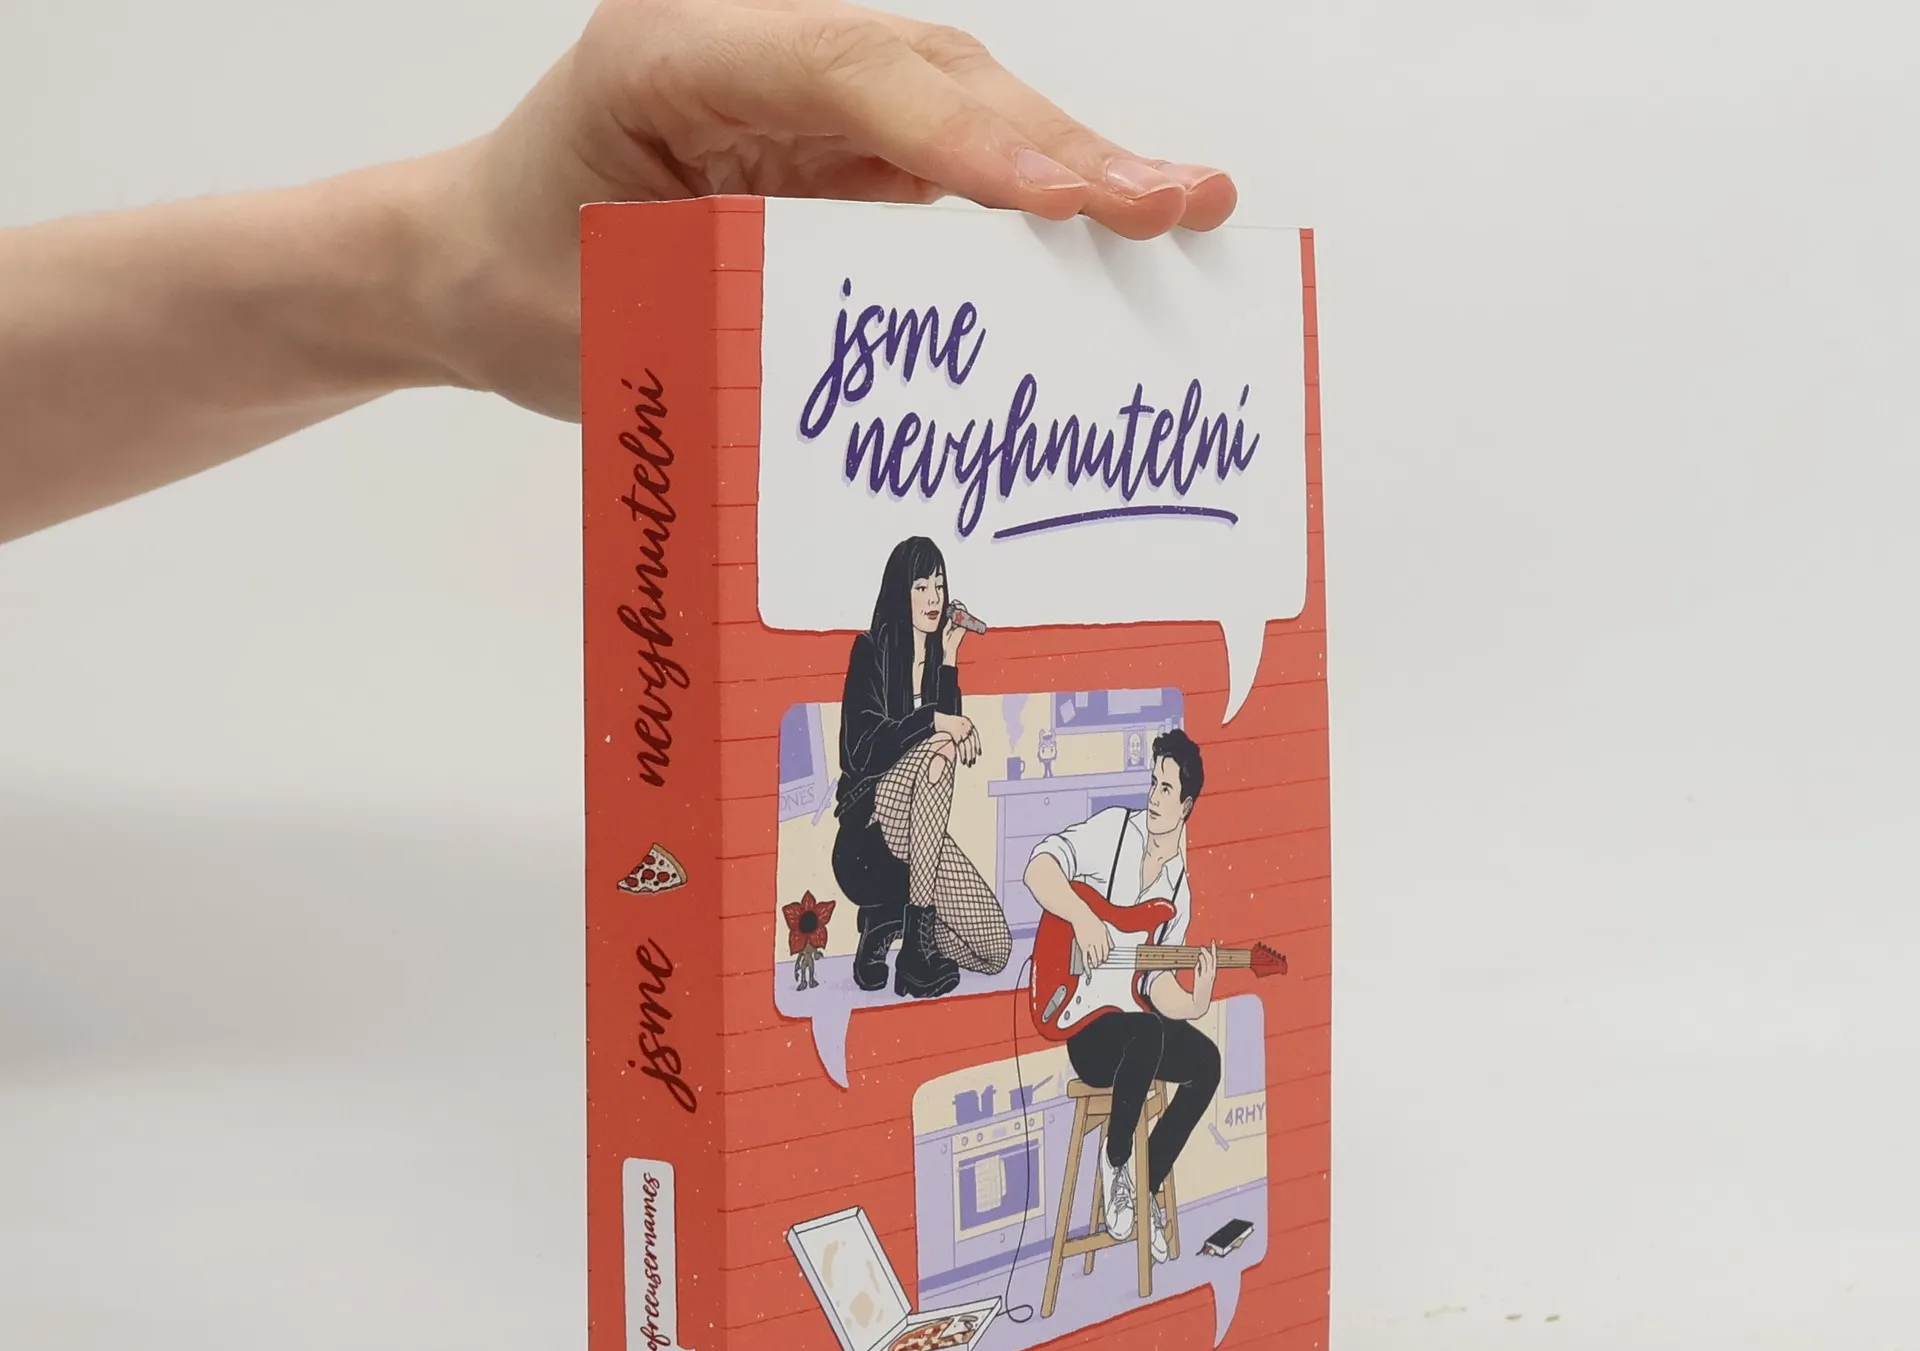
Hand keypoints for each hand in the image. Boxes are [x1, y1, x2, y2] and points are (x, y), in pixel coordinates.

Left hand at [426, 0, 1237, 416]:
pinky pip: (944, 152)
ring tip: (1180, 209)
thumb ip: (744, 328)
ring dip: (1069, 164)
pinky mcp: (829, 134)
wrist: (469, 262)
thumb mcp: (613, 322)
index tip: (1067, 202)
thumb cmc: (520, 286)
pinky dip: (1025, 193)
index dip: (971, 142)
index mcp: (674, 54)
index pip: (852, 78)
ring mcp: (797, 83)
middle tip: (1178, 204)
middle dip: (1061, 146)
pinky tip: (1105, 224)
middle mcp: (749, 46)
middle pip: (934, 77)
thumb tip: (899, 391)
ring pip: (959, 104)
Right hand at [932, 710, 979, 764]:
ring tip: (968, 764)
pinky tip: (963, 761)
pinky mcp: (956, 733)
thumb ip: (958, 731)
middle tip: (973, 762)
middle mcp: (966, 725)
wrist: (932, 716)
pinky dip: (963, 754)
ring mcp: (961, 729)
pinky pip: (961, 746)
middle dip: (973, 753)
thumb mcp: (953, 724)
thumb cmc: (941, 722)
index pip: (975, 736)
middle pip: (972, 742)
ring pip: (968, 745)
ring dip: (969, 756)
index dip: (977, 745)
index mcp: (966, 722)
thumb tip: (960, 741)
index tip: (979, 753)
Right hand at [1073, 907, 1112, 970]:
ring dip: (1095, 963)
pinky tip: (1089, 971)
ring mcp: (1090, 944)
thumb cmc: (1091, 919)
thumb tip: (1112, 947)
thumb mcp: (1104, 927)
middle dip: (1101, 960)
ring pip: (1095, 958)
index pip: (1107, 950)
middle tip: (1100, 962)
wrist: (1081, 916)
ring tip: (1095, 964)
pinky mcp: (1083, 946)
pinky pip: (1085, 959)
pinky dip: (1087, 966)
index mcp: (1104, 937)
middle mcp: (1098, 941)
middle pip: (1101, 955)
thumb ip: (1109, 938)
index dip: (1106, 956)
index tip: (1105, 959)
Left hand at [1191, 942, 1217, 1013]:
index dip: (1214, 951)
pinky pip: (1200, 971)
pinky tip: (1197, 962)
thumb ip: (1200, 971)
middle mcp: (1211, 975)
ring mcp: (1206, 978)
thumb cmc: (1202, 992)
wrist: (1201, 1003)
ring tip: (1200, 951)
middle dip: (1208, 952)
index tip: (1213, 943)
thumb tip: (1197, 963)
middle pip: (1211, 960)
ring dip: (1203, 956)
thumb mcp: (1203, 980)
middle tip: (1203, 946)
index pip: (1215, 959)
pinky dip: (1199, 965)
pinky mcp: (1201, 981)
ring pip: (1206, 964)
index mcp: (1213, 974)